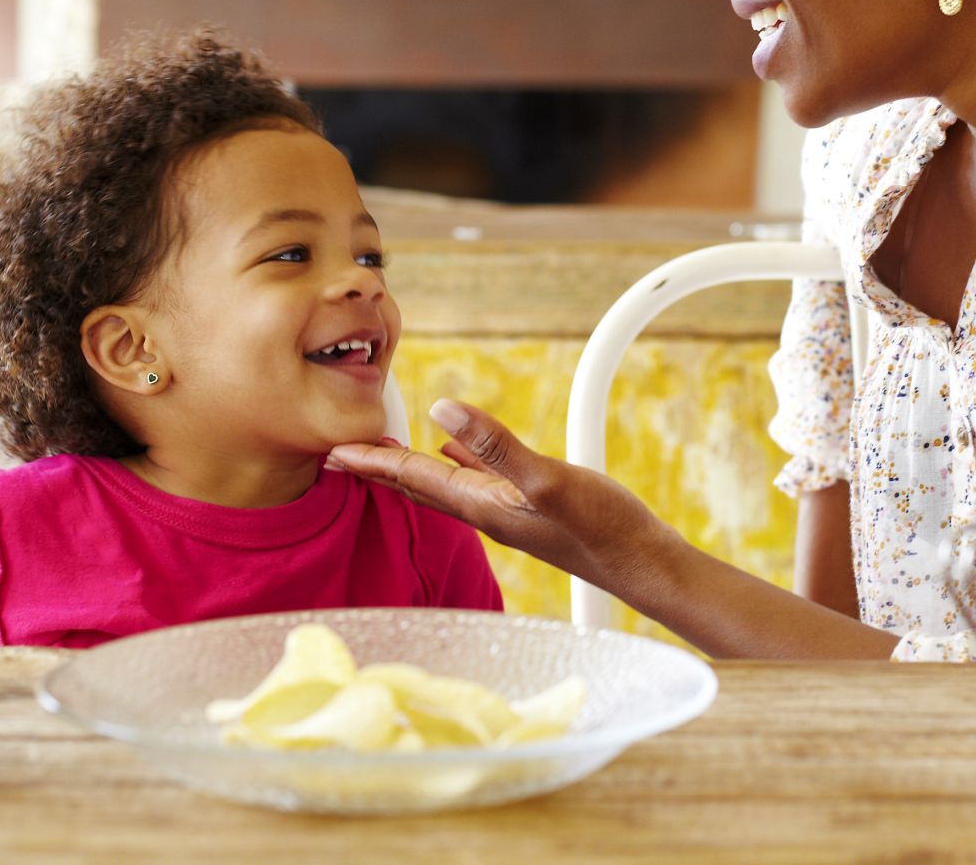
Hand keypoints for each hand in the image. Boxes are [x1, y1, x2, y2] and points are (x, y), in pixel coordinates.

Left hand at [327, 399, 675, 592]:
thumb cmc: (603, 530)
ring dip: (411, 465)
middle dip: (378, 468)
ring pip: (444, 482)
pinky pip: (479, 479)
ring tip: (383, 449)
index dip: (373, 463)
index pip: (414, 479)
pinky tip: (454, 452)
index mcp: (483, 506)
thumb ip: (496, 447)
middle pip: (418, 484)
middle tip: (339, 452)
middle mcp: (488, 511)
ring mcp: (508, 510)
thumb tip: (442, 411)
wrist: (642, 564)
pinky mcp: (530, 504)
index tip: (332, 451)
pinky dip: (457, 462)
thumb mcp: (549, 481)